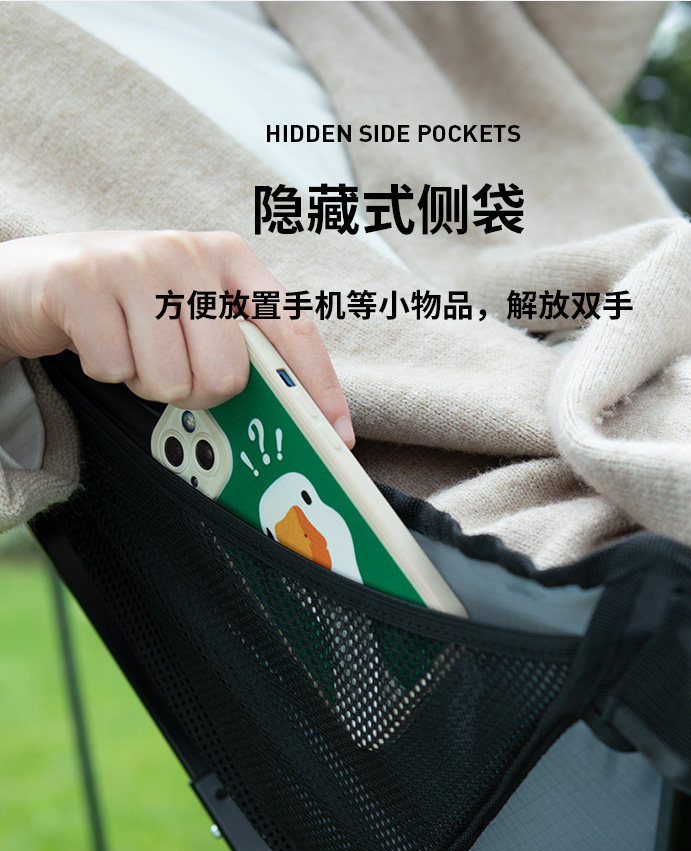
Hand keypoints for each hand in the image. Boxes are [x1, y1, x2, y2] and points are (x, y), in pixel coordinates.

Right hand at [0, 229, 354, 445]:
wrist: (30, 279)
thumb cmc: (124, 307)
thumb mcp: (187, 314)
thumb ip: (236, 346)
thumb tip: (291, 417)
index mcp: (227, 258)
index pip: (291, 325)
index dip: (318, 383)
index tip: (337, 435)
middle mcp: (187, 252)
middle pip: (228, 371)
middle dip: (200, 392)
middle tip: (172, 371)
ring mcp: (133, 262)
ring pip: (171, 379)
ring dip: (146, 383)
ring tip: (131, 349)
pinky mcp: (82, 282)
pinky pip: (117, 369)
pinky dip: (105, 372)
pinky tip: (98, 341)